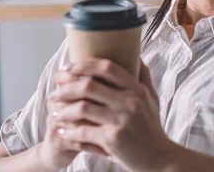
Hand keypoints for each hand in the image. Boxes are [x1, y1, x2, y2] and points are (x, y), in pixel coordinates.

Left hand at [48, 59, 170, 171]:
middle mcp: (130, 101)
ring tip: (53, 112)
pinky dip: (68, 131)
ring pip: (82, 107)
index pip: (108, 67)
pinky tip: (61, 132)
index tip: (68, 67)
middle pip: (89, 86)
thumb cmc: (152, 128)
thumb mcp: (152, 99)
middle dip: (66, 86)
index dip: (85, 64)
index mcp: (137, 89)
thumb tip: (137, 55)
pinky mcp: (113, 139)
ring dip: (63, 110)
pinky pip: (83, 131)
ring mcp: (121, 120)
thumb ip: (144, 77)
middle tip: (55, 90)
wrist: (160, 158)